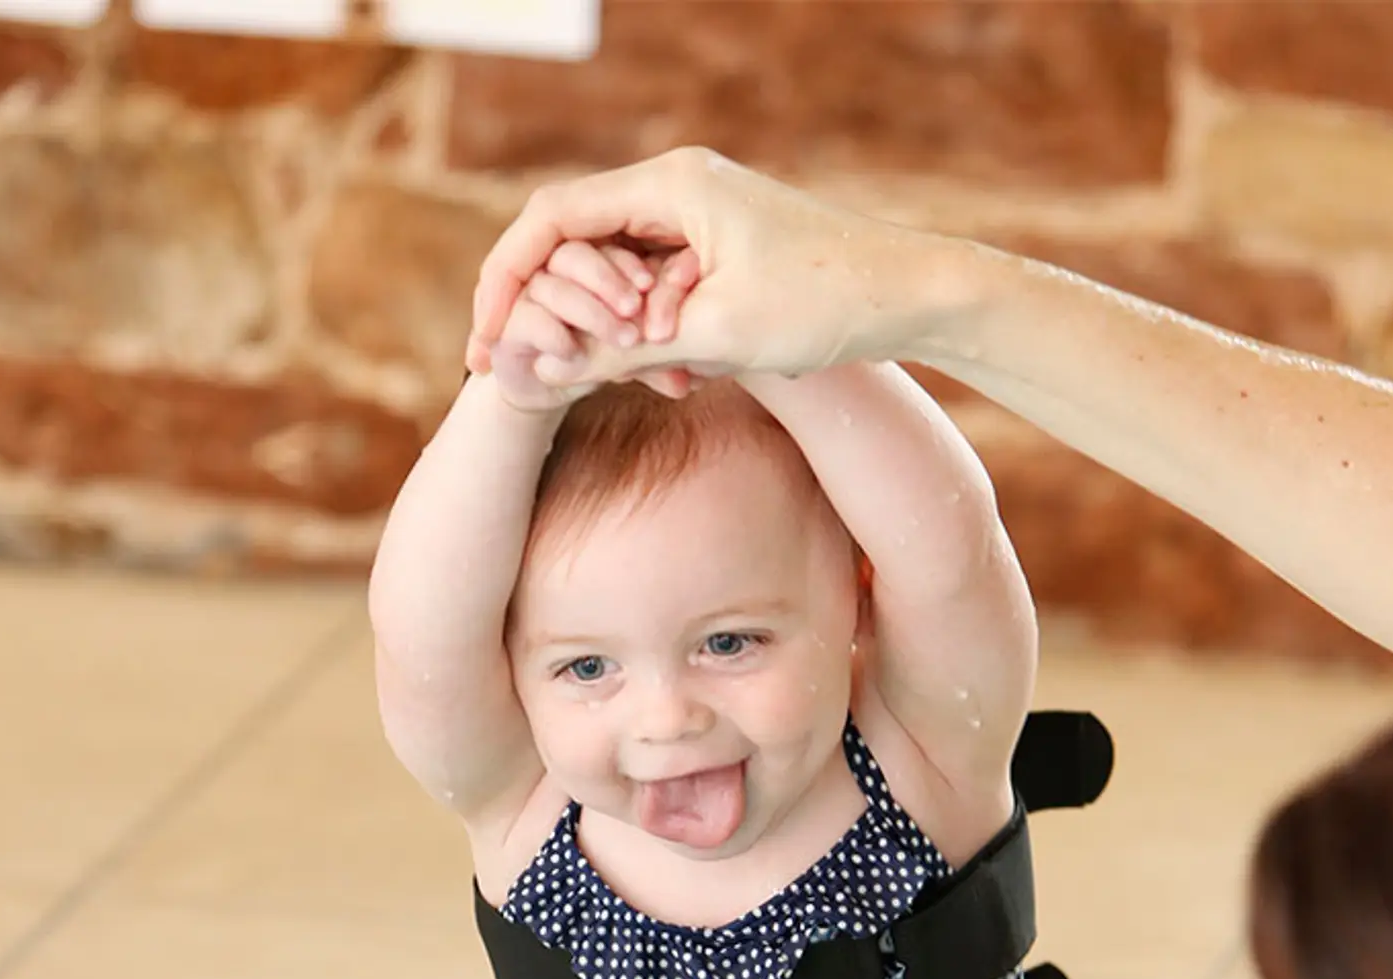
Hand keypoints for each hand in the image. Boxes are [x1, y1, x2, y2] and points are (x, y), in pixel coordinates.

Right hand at [468, 147, 931, 387]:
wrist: (906, 296)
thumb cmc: (821, 303)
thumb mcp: (712, 333)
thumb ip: (622, 347)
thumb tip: (544, 365)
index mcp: (669, 185)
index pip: (551, 218)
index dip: (507, 278)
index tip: (485, 335)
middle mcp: (678, 189)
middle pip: (576, 242)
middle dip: (549, 308)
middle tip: (515, 364)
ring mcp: (701, 218)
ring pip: (619, 273)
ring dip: (613, 331)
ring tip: (620, 379)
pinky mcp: (722, 251)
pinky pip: (661, 288)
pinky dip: (654, 333)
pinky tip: (672, 376)